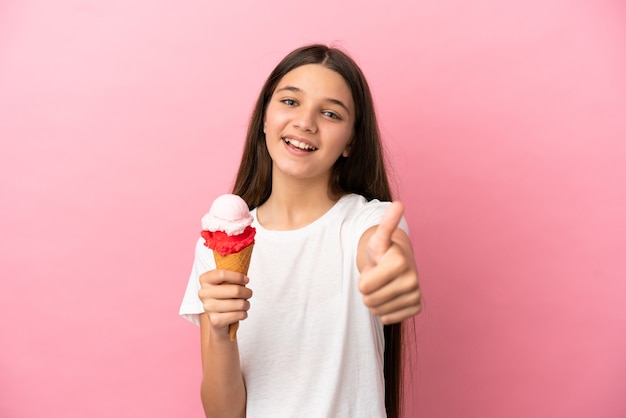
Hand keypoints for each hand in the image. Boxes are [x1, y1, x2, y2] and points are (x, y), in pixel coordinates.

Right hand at [198, 269, 252, 337]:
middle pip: (234, 290)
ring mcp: (207, 308)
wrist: (219, 320)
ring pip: (239, 304)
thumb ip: (232, 274)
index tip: (246, 279)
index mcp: (205, 279)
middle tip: (249, 293)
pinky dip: (244, 314)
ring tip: (245, 304)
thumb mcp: (226, 282)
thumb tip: (245, 270)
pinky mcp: (215, 321)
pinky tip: (240, 313)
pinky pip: (238, 315)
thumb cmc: (226, 297)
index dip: (238, 276)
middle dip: (247, 292)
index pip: (222, 273)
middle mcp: (203, 293)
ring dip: (247, 304)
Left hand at [359, 202, 421, 323]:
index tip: (374, 266)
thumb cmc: (383, 251)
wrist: (398, 263)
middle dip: (368, 289)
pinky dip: (384, 310)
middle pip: (368, 300)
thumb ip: (386, 223)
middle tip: (378, 276)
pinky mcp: (416, 307)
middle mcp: (412, 280)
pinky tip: (390, 295)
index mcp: (400, 262)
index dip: (363, 276)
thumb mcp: (378, 238)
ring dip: (375, 299)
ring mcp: (416, 295)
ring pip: (377, 311)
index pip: (363, 287)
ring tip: (384, 284)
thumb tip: (397, 204)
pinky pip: (388, 318)